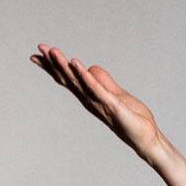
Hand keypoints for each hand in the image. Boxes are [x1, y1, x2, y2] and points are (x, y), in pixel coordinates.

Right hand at [31, 44, 165, 163]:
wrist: (147, 137)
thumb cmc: (132, 118)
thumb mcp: (116, 94)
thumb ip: (103, 81)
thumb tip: (91, 68)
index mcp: (90, 96)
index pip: (68, 79)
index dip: (53, 67)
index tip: (38, 54)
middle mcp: (90, 100)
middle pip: (68, 79)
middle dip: (53, 63)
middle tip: (39, 48)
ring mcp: (100, 103)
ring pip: (78, 82)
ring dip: (65, 66)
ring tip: (53, 51)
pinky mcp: (112, 104)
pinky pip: (96, 88)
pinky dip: (86, 76)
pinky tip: (76, 64)